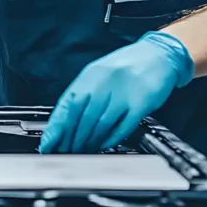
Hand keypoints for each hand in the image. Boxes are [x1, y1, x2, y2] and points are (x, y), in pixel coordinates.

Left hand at [39, 31, 193, 153]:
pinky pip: (123, 127)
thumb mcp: (98, 74)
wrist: (158, 55)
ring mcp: (123, 94)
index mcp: (90, 75)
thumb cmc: (126, 66)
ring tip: (82, 150)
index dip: (56, 128)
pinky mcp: (141, 104)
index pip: (68, 105)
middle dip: (72, 138)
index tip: (48, 144)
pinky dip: (110, 139)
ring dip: (89, 141)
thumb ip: (82, 94)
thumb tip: (63, 121)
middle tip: (65, 151)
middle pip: (82, 117)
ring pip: (101, 125)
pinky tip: (103, 144)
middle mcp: (105, 83)